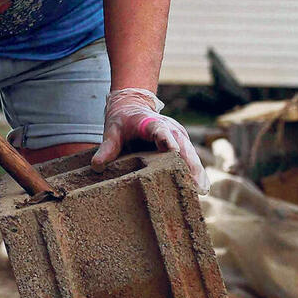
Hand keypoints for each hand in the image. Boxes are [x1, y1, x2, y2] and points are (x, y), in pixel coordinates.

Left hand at [91, 87, 209, 190]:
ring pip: (191, 154)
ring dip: (196, 171)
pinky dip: (195, 172)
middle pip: (183, 146)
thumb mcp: (112, 131)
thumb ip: (107, 148)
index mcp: (152, 123)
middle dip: (190, 165)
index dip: (167, 140)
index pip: (161, 131)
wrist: (132, 107)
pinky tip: (200, 189)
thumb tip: (97, 167)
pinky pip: (191, 158)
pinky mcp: (182, 144)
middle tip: (195, 185)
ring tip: (201, 191)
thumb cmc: (122, 121)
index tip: (174, 151)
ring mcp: (178, 136)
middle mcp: (170, 128)